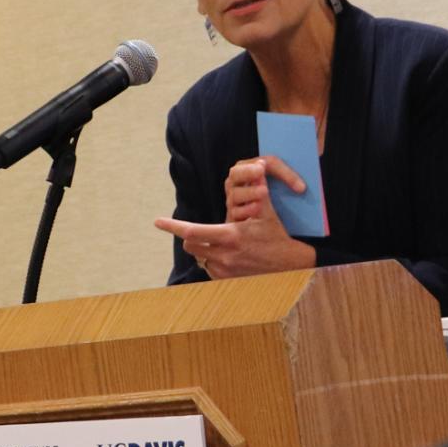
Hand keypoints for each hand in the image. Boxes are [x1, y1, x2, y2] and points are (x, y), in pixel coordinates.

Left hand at [155, 157, 314, 278]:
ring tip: (220, 243)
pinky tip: (228, 255)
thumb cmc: (276, 236)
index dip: (173, 226)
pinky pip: (209, 268)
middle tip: (200, 231)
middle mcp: (225, 255)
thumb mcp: (266, 213)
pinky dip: (212, 261)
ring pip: (199, 257)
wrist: (289, 265)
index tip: (158, 222)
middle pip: (191, 244)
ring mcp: (225, 271)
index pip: (193, 231)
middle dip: (191, 236)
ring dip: (203, 248)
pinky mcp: (228, 281)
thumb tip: (259, 166)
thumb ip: (257, 191)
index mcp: (231, 236)